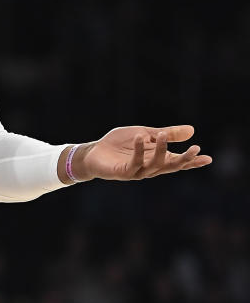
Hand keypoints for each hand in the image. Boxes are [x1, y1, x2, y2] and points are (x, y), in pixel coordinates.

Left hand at [77, 125, 211, 180]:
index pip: (178, 161)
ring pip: (155, 165)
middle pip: (171, 166)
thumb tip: (192, 130)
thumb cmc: (120, 144)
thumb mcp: (146, 134)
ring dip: (161, 150)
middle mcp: (150, 168)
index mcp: (157, 159)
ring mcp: (137, 172)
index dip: (193, 161)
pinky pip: (134, 163)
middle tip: (195, 149)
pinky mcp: (124, 172)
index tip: (208, 158)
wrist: (94, 151)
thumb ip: (167, 134)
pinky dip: (138, 150)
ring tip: (162, 135)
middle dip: (184, 159)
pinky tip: (141, 137)